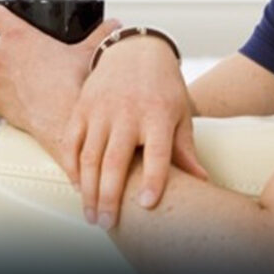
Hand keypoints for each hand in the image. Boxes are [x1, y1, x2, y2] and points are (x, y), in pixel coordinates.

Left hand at [0, 6, 120, 160]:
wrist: (65, 120)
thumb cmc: (74, 83)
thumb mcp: (88, 52)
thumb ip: (100, 33)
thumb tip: (115, 24)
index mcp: (18, 36)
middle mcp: (0, 56)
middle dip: (4, 48)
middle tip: (23, 55)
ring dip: (0, 71)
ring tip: (21, 78)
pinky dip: (4, 93)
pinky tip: (22, 97)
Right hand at [68, 35, 208, 229]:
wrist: (135, 50)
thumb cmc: (163, 88)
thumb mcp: (180, 114)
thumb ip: (185, 149)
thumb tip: (202, 182)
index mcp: (158, 114)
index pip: (156, 152)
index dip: (152, 179)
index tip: (147, 205)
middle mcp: (127, 112)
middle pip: (116, 160)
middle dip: (110, 196)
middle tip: (107, 223)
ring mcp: (101, 109)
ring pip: (89, 155)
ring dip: (88, 189)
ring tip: (91, 214)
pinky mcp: (82, 107)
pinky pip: (72, 141)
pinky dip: (71, 166)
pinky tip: (78, 186)